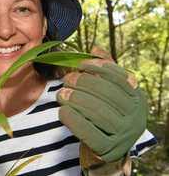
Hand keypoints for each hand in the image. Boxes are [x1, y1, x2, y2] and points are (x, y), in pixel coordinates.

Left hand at [57, 47, 146, 163]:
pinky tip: (62, 111)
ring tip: (61, 94)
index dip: (99, 69)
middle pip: (108, 94)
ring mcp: (124, 134)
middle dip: (84, 84)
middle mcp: (136, 116)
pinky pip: (90, 133)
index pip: (119, 78)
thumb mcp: (111, 92)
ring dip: (76, 100)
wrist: (108, 147)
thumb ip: (105, 70)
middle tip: (67, 80)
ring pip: (98, 112)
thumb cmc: (107, 113)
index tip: (80, 65)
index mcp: (137, 98)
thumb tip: (95, 49)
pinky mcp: (108, 149)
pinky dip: (74, 120)